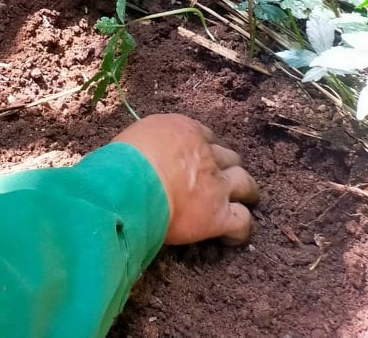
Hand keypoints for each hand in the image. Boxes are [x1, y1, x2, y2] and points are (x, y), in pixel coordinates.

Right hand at [112, 114, 258, 245]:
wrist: (129, 184)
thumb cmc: (122, 161)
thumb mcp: (135, 138)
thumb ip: (150, 144)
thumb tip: (141, 155)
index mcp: (185, 130)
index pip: (206, 135)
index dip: (205, 149)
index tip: (198, 159)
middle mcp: (206, 153)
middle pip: (229, 157)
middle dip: (226, 167)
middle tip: (217, 180)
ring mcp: (216, 184)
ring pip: (246, 184)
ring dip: (244, 192)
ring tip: (240, 202)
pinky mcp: (218, 215)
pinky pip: (242, 222)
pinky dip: (240, 230)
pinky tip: (230, 237)